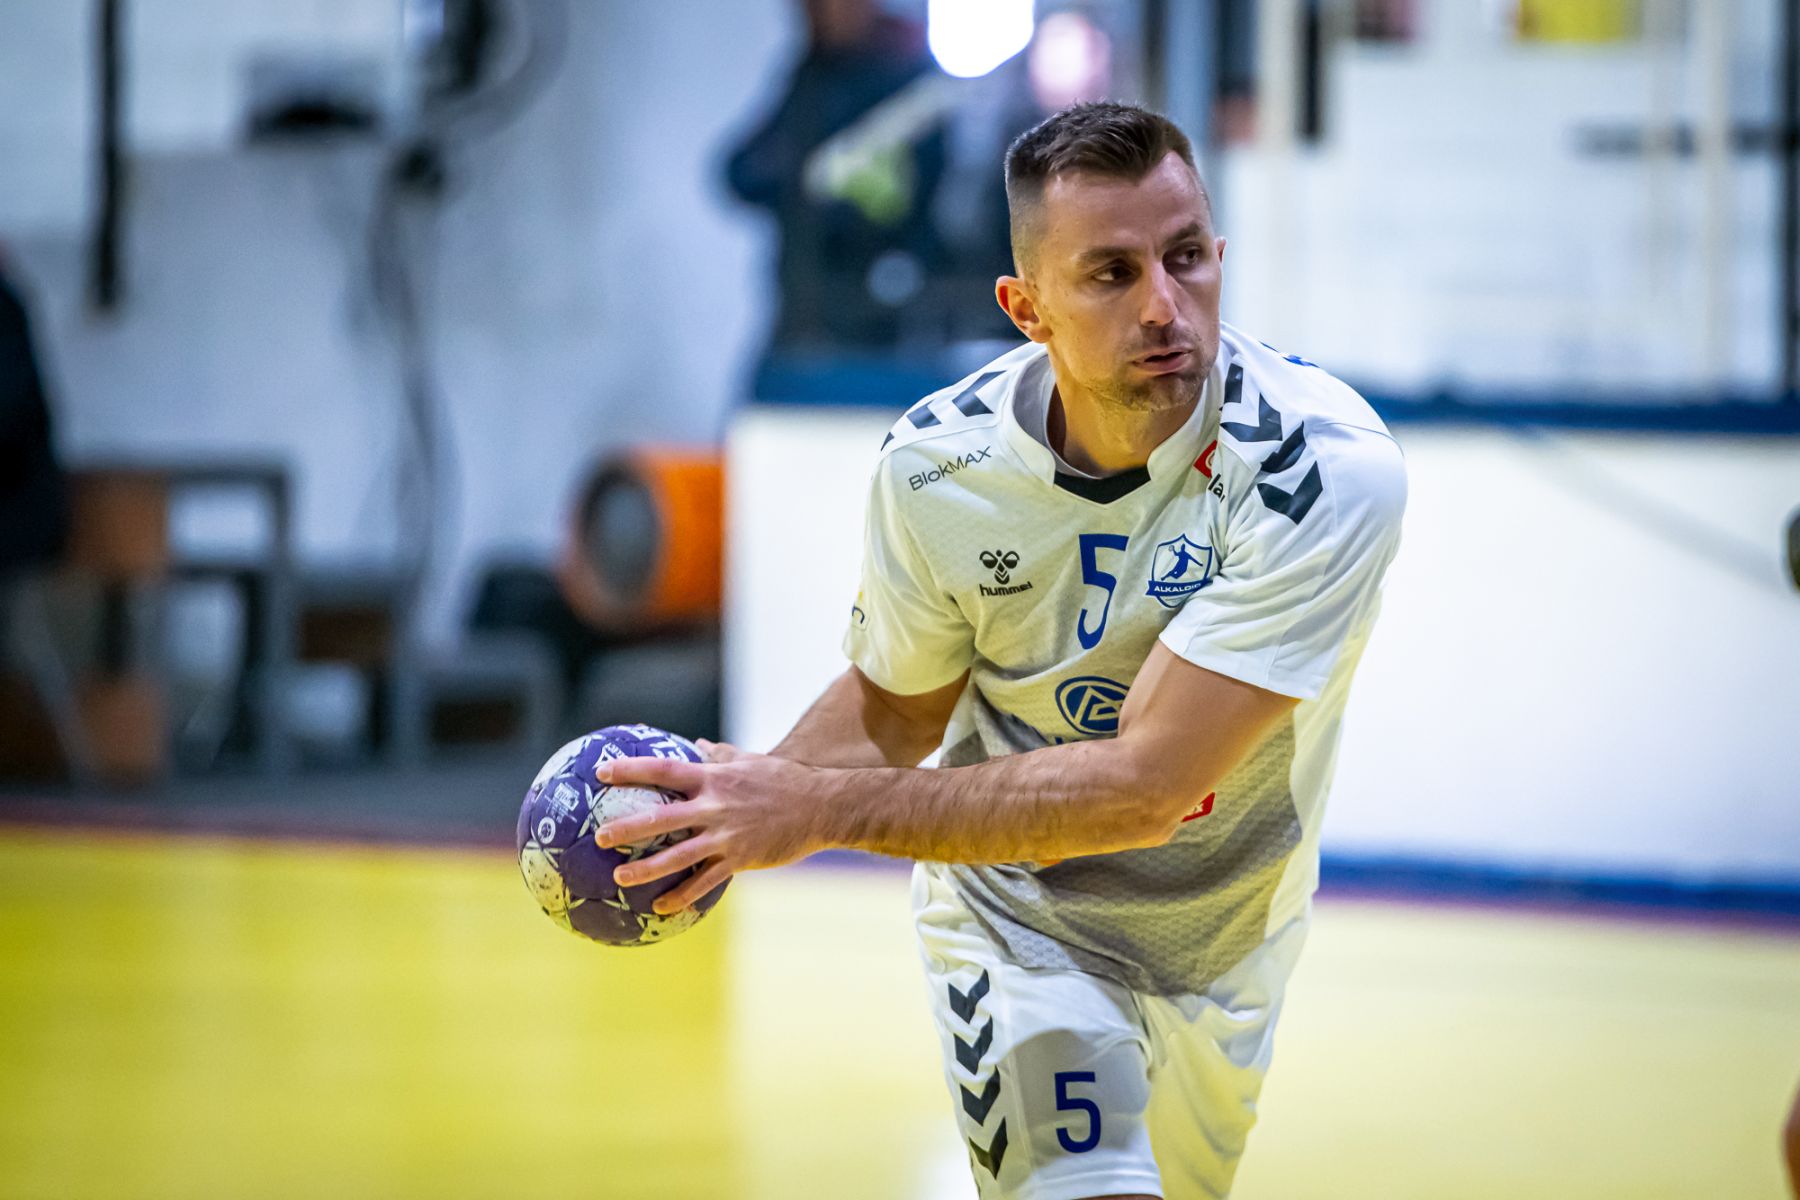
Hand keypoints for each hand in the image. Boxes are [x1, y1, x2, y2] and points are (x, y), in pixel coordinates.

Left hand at [593, 740, 825, 914]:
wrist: (821, 806)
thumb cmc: (784, 780)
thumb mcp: (749, 761)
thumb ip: (719, 754)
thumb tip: (695, 744)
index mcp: (714, 777)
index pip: (663, 770)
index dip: (630, 770)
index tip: (601, 773)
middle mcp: (715, 806)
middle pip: (661, 817)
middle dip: (627, 827)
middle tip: (598, 835)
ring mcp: (726, 835)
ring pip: (678, 855)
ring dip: (645, 869)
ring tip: (618, 879)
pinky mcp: (740, 859)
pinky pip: (705, 882)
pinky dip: (682, 895)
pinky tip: (661, 907)